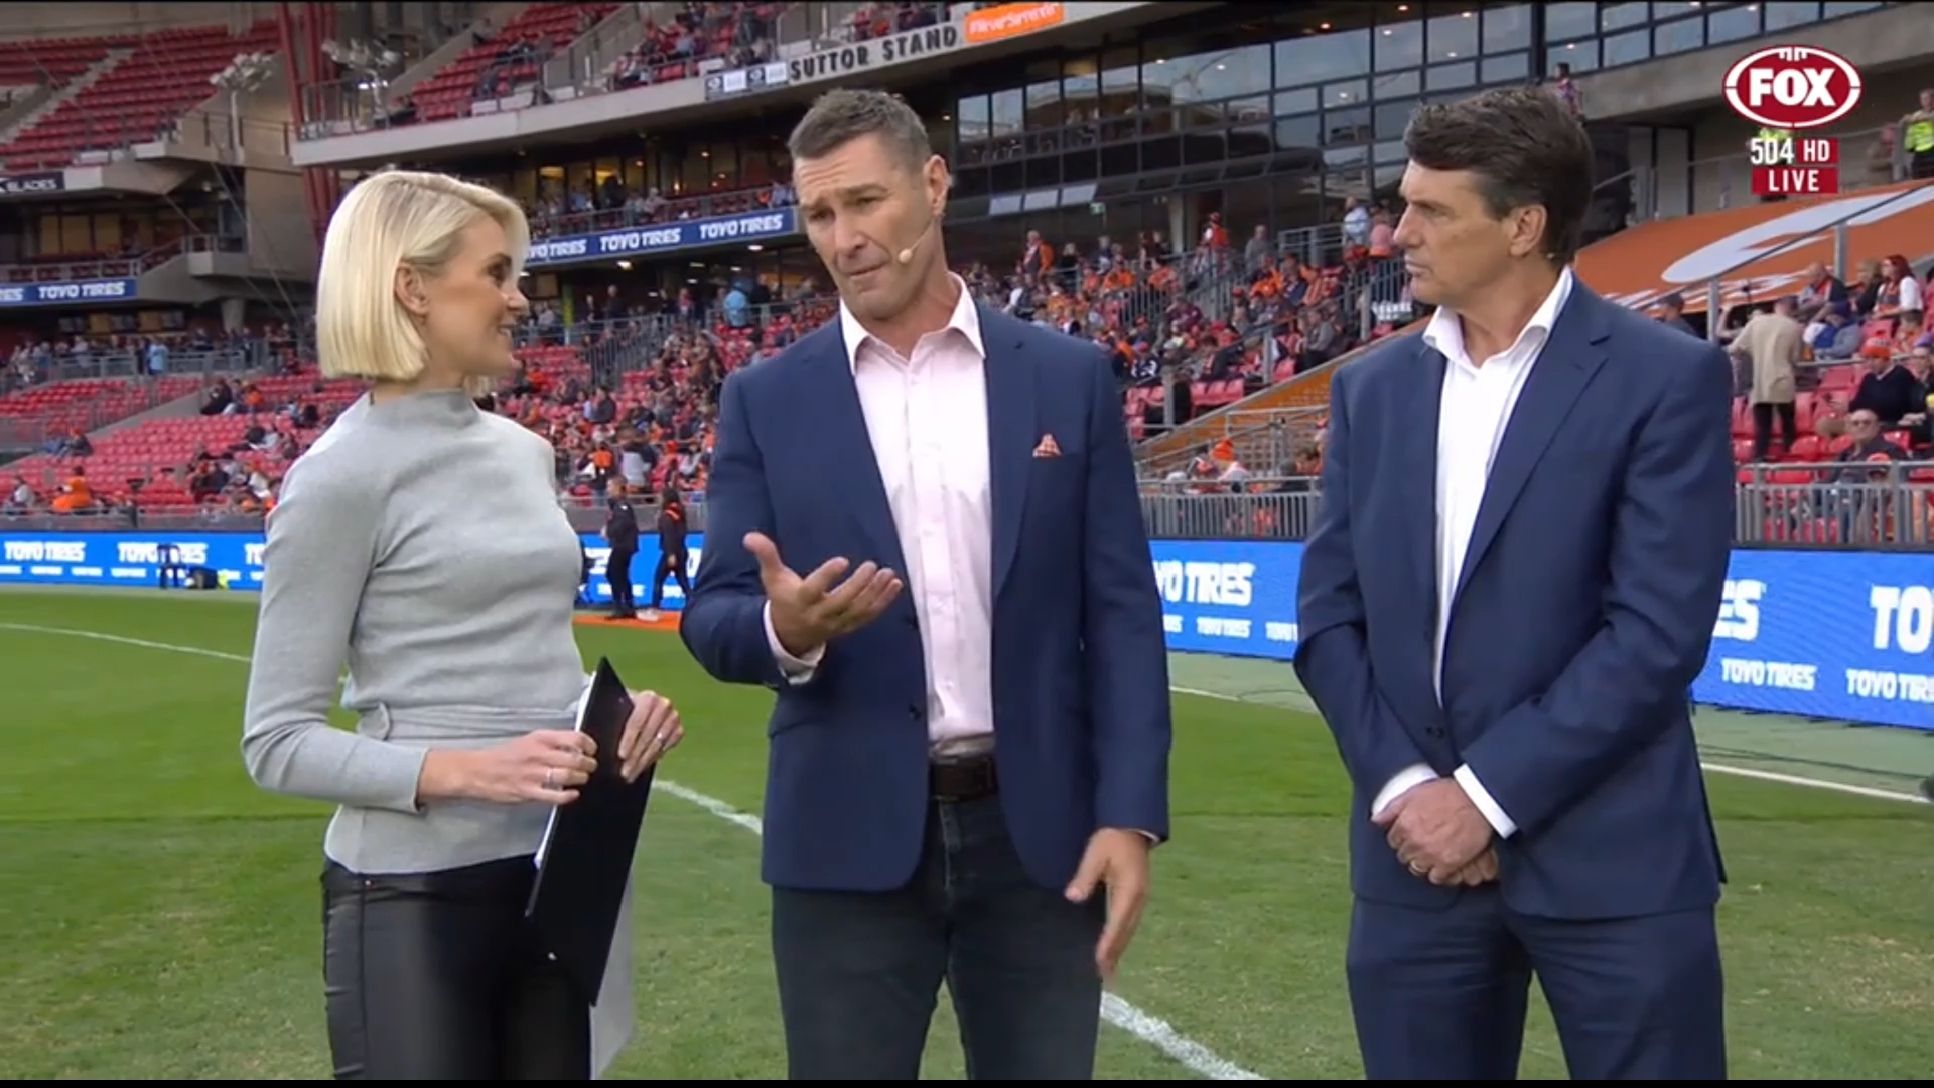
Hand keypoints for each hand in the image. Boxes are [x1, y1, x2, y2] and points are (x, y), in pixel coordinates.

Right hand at [450, 729, 598, 805]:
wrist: (477, 771)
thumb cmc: (504, 756)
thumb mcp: (528, 740)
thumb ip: (551, 743)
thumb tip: (576, 747)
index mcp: (540, 738)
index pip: (575, 738)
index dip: (589, 745)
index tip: (592, 750)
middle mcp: (538, 754)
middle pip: (576, 759)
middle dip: (589, 764)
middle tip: (590, 767)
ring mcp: (533, 774)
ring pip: (569, 776)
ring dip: (581, 778)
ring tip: (581, 779)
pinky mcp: (528, 792)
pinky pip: (555, 795)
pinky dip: (568, 796)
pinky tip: (572, 794)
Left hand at [616, 690, 681, 781]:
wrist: (640, 707)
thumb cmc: (624, 710)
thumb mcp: (617, 711)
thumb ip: (613, 721)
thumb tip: (604, 740)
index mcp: (647, 697)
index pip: (637, 722)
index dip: (628, 740)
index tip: (621, 755)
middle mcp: (664, 705)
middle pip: (648, 735)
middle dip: (635, 756)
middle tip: (625, 771)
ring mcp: (673, 718)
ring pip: (658, 744)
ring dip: (644, 761)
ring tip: (631, 773)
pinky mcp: (679, 730)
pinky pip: (667, 748)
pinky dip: (654, 758)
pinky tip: (643, 766)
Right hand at [744, 531, 902, 656]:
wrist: (789, 633)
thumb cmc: (783, 598)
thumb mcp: (772, 577)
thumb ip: (766, 555)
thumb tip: (750, 536)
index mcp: (800, 600)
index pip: (814, 589)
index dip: (828, 576)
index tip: (842, 560)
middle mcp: (819, 614)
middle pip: (841, 602)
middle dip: (858, 585)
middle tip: (872, 566)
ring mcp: (836, 623)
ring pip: (858, 611)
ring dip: (876, 594)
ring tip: (889, 574)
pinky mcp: (848, 627)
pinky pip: (868, 616)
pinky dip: (883, 602)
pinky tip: (895, 585)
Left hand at [1064, 828, 1150, 984]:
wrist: (1131, 825)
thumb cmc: (1111, 839)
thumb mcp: (1095, 853)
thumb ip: (1085, 876)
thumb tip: (1073, 898)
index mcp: (1130, 890)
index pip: (1116, 923)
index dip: (1107, 944)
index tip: (1098, 962)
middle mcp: (1138, 899)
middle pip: (1125, 933)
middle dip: (1113, 955)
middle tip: (1103, 978)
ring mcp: (1140, 899)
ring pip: (1129, 931)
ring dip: (1118, 950)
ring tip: (1107, 971)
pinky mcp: (1137, 897)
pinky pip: (1129, 923)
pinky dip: (1120, 938)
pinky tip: (1112, 947)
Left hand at [1374, 778, 1492, 883]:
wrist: (1478, 800)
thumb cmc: (1448, 793)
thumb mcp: (1415, 793)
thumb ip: (1393, 808)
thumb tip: (1375, 819)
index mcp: (1404, 824)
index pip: (1393, 840)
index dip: (1402, 837)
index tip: (1411, 835)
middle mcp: (1414, 842)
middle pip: (1404, 856)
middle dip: (1411, 850)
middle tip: (1424, 843)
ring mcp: (1431, 854)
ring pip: (1417, 868)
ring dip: (1422, 862)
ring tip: (1432, 854)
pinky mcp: (1448, 864)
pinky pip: (1435, 877)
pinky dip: (1438, 873)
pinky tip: (1443, 864)